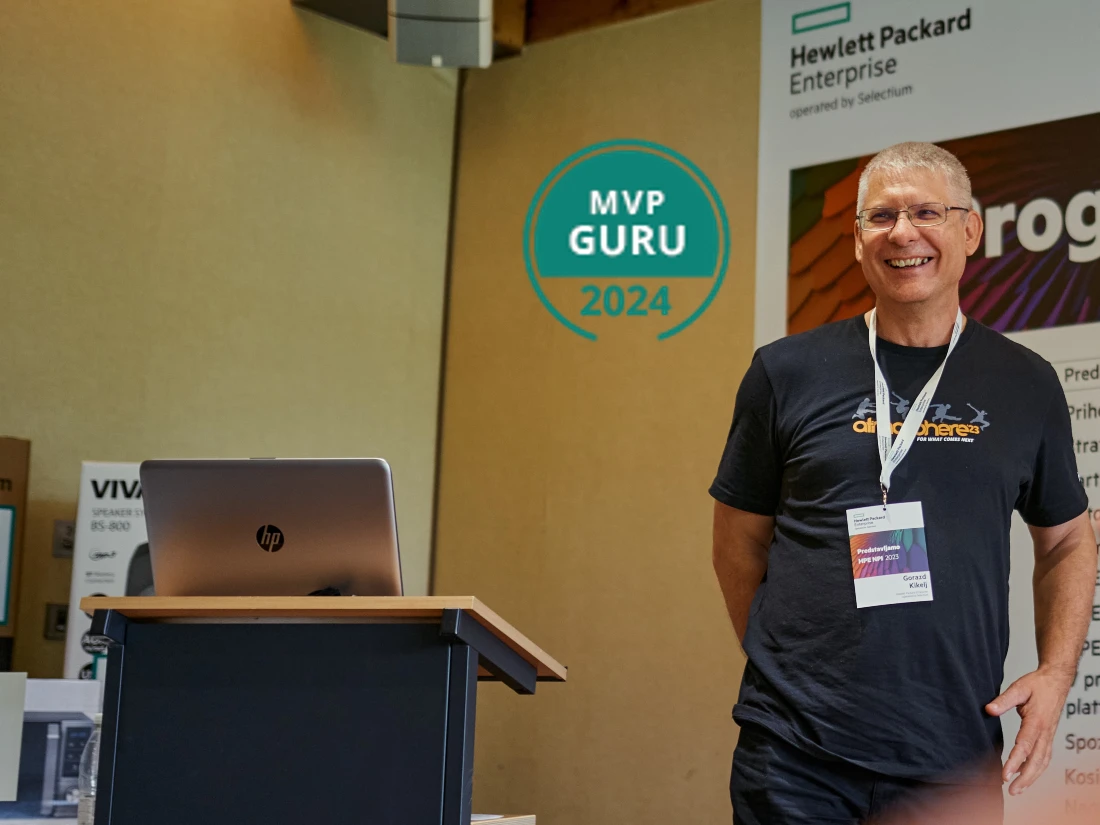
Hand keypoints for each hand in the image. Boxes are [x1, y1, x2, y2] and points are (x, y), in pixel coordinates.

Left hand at [985, 666, 1075, 794]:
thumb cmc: (1037, 684)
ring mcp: (1048, 736)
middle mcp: (1045, 732)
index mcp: (1037, 721)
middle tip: (1011, 790)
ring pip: (1042, 762)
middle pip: (1037, 761)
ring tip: (1017, 790)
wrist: (1056, 681)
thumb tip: (988, 710)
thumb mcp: (1019, 688)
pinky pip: (1044, 757)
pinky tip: (1025, 776)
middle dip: (1025, 778)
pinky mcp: (1048, 737)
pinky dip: (1036, 770)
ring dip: (1031, 778)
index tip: (1005, 775)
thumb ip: (1003, 700)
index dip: (1015, 762)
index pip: (1025, 746)